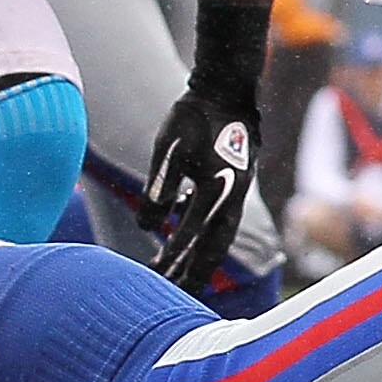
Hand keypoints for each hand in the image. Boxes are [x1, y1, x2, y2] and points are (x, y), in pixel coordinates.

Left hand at [140, 88, 259, 289]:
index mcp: (218, 190)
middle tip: (174, 295)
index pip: (192, 234)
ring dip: (197, 255)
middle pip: (214, 246)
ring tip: (173, 273)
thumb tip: (147, 227)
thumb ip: (159, 187)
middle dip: (194, 272)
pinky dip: (200, 231)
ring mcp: (234, 189)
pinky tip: (178, 234)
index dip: (174, 258)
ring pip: (217, 233)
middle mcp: (231, 196)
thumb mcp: (170, 147)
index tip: (156, 278)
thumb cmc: (196, 113)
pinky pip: (216, 216)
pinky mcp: (231, 180)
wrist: (228, 86)